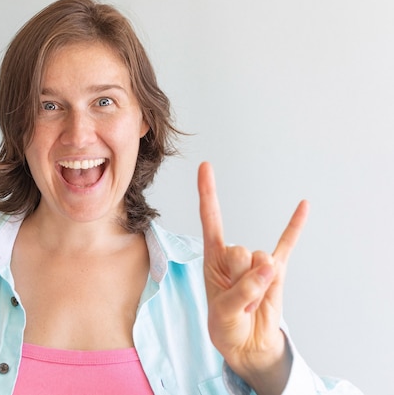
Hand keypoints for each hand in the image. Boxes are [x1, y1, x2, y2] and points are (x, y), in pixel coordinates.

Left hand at [198, 162, 308, 394]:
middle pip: (239, 250)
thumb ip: (242, 291)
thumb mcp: (224, 312)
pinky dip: (295, 226)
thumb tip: (268, 267)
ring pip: (261, 261)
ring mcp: (257, 261)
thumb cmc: (226, 325)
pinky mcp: (277, 270)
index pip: (210, 219)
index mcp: (214, 258)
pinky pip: (287, 244)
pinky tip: (303, 206)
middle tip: (237, 298)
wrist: (247, 343)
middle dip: (240, 278)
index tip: (205, 166)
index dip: (207, 193)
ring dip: (258, 286)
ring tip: (250, 301)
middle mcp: (234, 254)